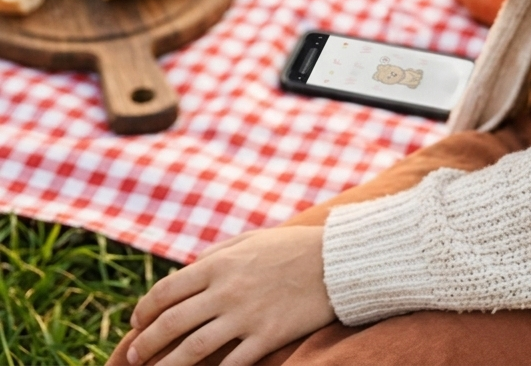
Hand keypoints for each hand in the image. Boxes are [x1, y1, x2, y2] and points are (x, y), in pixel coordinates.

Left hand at [124, 225, 331, 365]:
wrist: (336, 261)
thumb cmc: (293, 247)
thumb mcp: (250, 240)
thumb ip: (218, 253)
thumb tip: (191, 267)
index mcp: (218, 263)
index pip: (166, 291)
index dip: (144, 310)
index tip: (135, 324)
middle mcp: (225, 290)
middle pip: (172, 322)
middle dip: (145, 343)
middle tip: (132, 357)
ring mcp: (245, 316)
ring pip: (193, 349)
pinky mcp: (266, 337)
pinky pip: (230, 364)